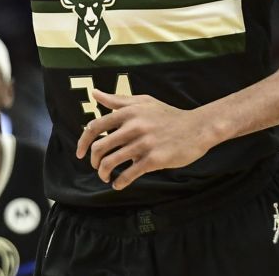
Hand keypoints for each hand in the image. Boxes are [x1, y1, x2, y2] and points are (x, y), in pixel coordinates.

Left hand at [75, 89, 214, 190]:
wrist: (197, 128)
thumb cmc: (168, 115)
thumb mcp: (142, 102)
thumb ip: (117, 100)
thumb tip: (94, 93)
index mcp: (127, 112)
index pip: (94, 127)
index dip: (83, 142)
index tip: (80, 153)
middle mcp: (132, 127)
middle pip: (100, 147)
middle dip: (94, 161)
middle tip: (96, 167)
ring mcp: (143, 143)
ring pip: (111, 162)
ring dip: (104, 173)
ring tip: (106, 177)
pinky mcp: (154, 159)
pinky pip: (129, 174)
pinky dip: (119, 182)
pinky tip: (118, 185)